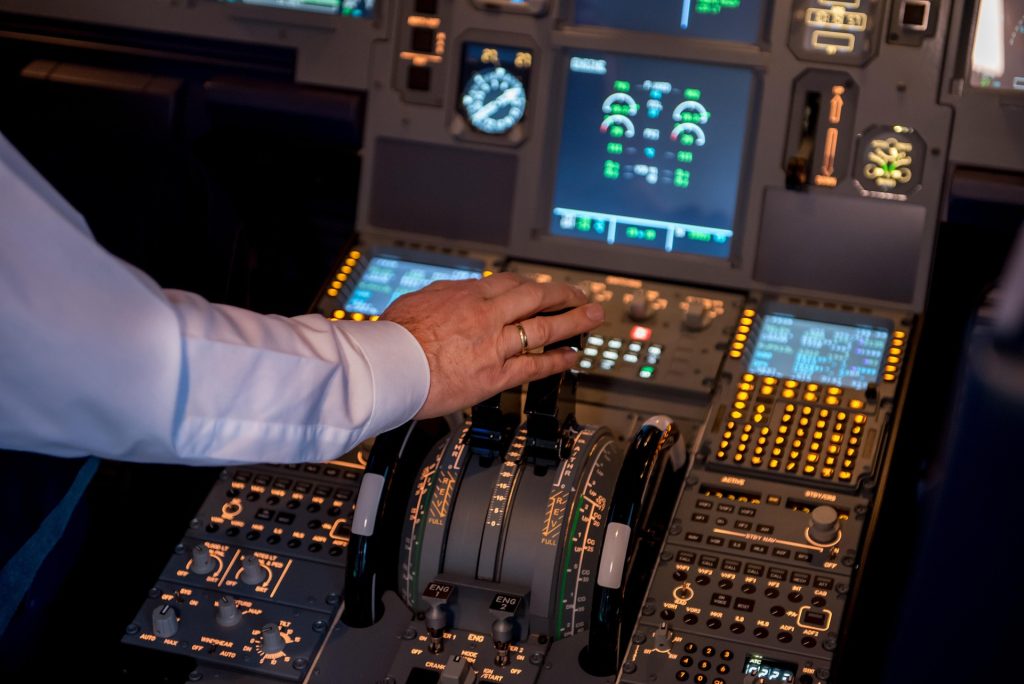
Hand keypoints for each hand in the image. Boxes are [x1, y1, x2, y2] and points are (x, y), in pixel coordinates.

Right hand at [381, 273, 604, 418]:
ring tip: (592, 319)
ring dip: (573, 322)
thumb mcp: (419, 300)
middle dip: (564, 296)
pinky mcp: (494, 376)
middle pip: (537, 298)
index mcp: (468, 295)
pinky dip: (557, 360)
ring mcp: (494, 345)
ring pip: (544, 329)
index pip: (512, 284)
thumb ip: (446, 295)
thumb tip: (458, 292)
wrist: (387, 365)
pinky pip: (535, 366)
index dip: (534, 286)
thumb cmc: (394, 336)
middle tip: (582, 296)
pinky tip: (573, 356)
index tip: (544, 289)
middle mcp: (487, 315)